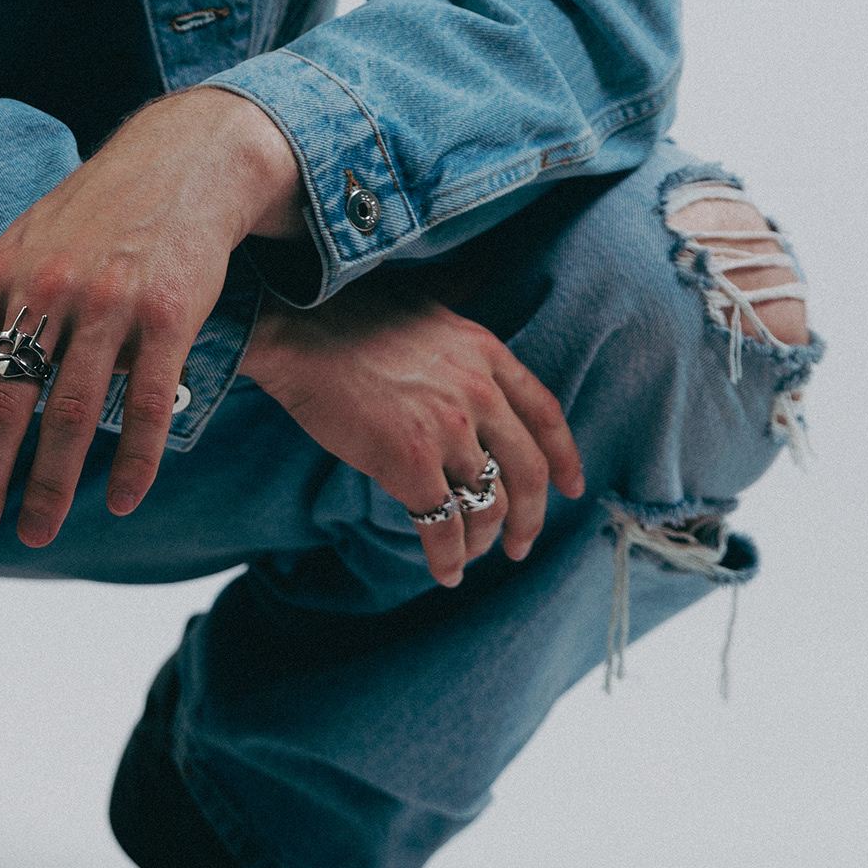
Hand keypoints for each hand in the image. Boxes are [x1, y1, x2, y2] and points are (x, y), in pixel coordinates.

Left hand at [0, 90, 303, 550]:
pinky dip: (135, 460)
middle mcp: (46, 287)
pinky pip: (148, 404)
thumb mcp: (21, 246)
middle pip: (1, 403)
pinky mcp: (170, 315)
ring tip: (37, 531)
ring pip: (72, 415)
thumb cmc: (92, 214)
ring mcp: (109, 302)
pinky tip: (124, 500)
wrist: (183, 161)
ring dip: (51, 485)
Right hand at [241, 278, 583, 585]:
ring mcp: (448, 429)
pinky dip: (447, 557)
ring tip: (470, 554)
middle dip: (530, 517)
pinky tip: (444, 571)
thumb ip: (459, 325)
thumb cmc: (346, 314)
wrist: (295, 325)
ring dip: (482, 540)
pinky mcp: (411, 462)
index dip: (564, 458)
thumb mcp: (427, 305)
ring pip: (487, 503)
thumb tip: (479, 296)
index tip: (572, 489)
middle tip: (520, 545)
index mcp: (486, 352)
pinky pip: (442, 526)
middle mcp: (479, 392)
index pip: (545, 414)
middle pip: (527, 471)